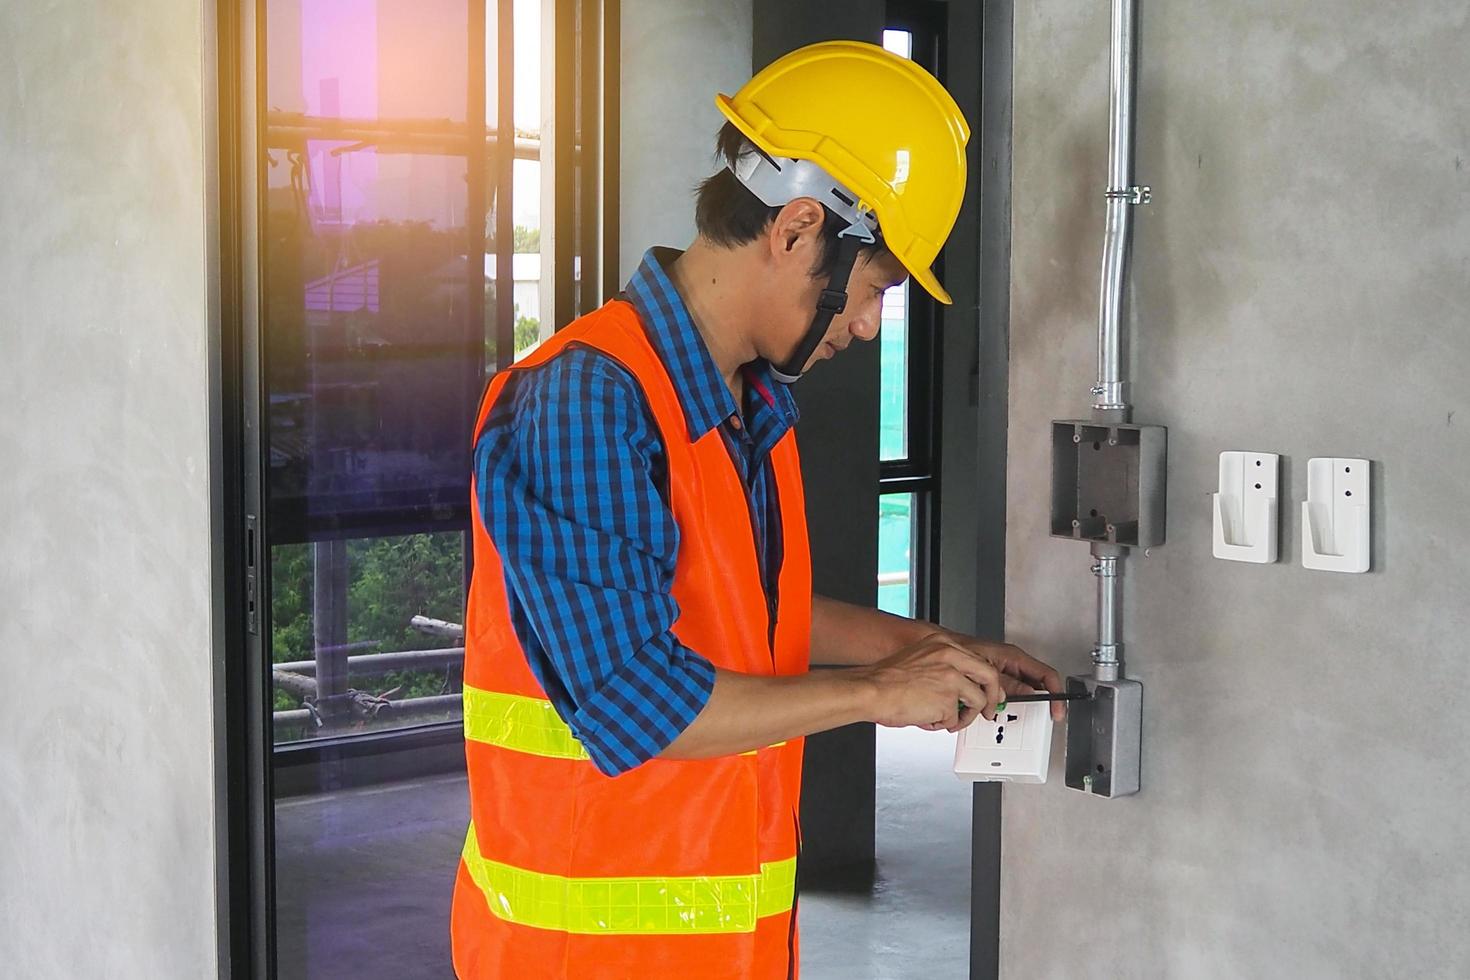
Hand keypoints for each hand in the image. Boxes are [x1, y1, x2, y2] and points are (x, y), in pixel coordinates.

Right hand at [853, 632, 1008, 732]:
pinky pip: (956, 718)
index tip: (988, 691)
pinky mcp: (948, 699)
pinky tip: (928, 719)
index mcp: (943, 644)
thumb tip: (963, 686)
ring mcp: (951, 677)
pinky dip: (944, 724)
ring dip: (966, 716)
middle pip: (990, 675)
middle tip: (988, 710)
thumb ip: (944, 667)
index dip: (987, 680)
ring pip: (978, 700)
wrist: (870, 690)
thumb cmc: (887, 680)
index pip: (978, 660)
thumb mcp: (920, 660)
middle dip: (993, 696)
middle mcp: (950, 656)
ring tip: (949, 720)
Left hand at [934, 632, 1066, 721]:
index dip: (1056, 694)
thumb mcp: (985, 669)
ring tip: (1006, 715)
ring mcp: (1006, 675)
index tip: (1056, 710)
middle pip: (1036, 689)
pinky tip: (994, 712)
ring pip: (1021, 695)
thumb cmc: (960, 650)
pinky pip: (1008, 696)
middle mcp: (1013, 666)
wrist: (943, 649)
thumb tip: (1024, 694)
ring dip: (1017, 708)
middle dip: (1034, 706)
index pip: (1047, 675)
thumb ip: (1005, 683)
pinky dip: (1004, 707)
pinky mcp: (997, 683)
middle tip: (1031, 719)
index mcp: (1015, 658)